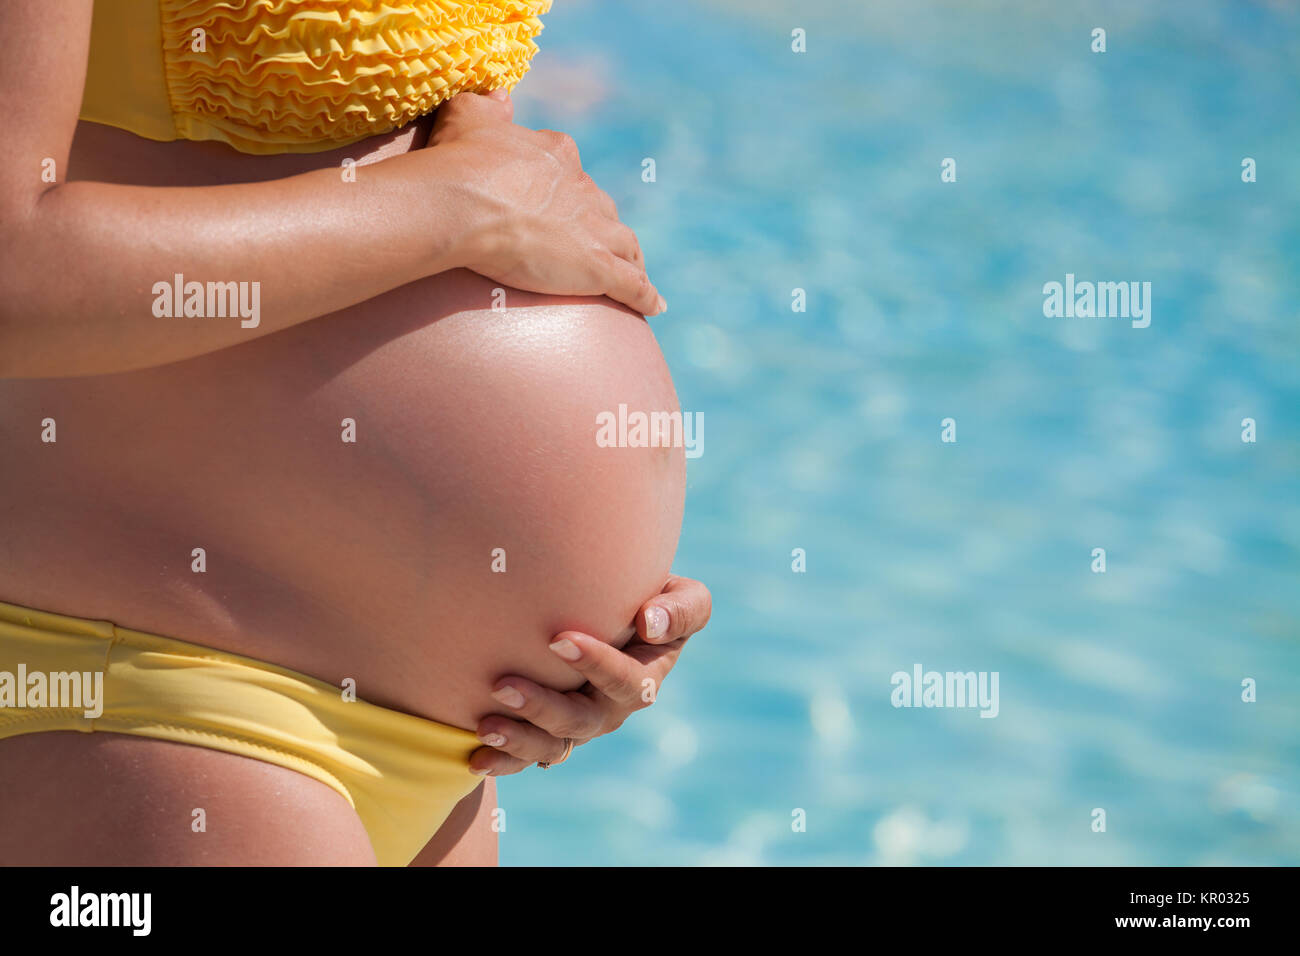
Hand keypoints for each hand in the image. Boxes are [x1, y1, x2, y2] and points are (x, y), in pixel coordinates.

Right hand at [427, 89, 665, 316]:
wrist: (466, 202)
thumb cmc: (461, 161)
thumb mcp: (467, 118)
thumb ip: (485, 105)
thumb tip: (499, 95)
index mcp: (558, 155)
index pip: (574, 171)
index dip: (573, 189)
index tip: (568, 200)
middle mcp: (584, 190)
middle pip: (605, 210)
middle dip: (606, 226)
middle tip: (602, 243)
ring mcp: (595, 230)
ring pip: (627, 246)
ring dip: (633, 260)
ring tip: (636, 274)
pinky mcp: (598, 267)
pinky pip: (633, 285)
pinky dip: (646, 295)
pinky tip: (656, 306)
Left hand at [469, 575, 711, 774]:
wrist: (612, 611)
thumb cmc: (651, 598)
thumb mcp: (682, 597)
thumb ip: (679, 609)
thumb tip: (648, 623)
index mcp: (645, 677)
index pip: (625, 679)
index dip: (595, 665)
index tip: (558, 640)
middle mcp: (611, 708)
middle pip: (580, 719)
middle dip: (541, 707)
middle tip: (501, 685)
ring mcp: (580, 724)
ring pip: (552, 744)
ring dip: (517, 739)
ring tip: (483, 727)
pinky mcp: (551, 731)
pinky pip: (529, 754)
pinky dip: (504, 760)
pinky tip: (476, 757)